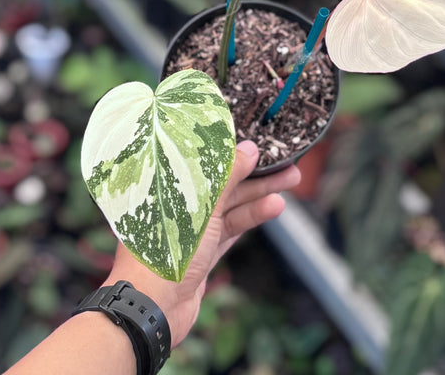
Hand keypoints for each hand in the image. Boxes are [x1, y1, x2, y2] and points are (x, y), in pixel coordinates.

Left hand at [106, 140, 300, 345]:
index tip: (256, 135)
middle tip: (285, 158)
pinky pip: (231, 228)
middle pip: (221, 180)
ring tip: (291, 179)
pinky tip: (275, 206)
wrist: (153, 308)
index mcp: (165, 183)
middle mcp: (176, 203)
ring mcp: (190, 229)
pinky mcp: (201, 253)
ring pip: (231, 204)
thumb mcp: (201, 205)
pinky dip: (252, 217)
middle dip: (255, 169)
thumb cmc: (166, 249)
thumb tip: (250, 148)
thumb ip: (226, 176)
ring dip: (260, 192)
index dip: (229, 144)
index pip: (200, 155)